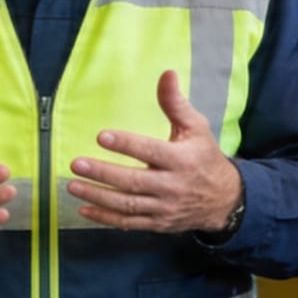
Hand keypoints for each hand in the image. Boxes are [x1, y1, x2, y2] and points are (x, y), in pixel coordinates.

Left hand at [66, 70, 243, 232]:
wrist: (224, 200)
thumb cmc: (204, 157)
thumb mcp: (196, 127)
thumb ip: (176, 103)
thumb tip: (167, 74)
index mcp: (181, 160)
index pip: (150, 151)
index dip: (126, 145)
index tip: (102, 137)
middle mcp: (172, 186)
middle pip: (133, 181)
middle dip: (103, 173)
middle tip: (76, 164)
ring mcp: (163, 208)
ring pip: (127, 205)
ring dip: (98, 196)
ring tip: (73, 186)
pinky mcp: (157, 223)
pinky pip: (128, 223)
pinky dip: (105, 218)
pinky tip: (84, 209)